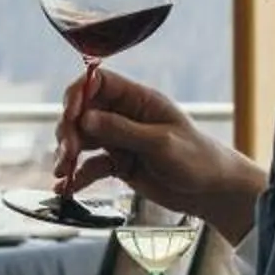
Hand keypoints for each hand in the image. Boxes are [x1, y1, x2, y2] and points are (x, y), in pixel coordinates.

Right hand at [56, 67, 262, 240]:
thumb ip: (122, 130)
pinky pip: (92, 166)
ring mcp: (120, 140)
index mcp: (138, 100)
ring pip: (83, 139)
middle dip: (69, 130)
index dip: (79, 94)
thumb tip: (85, 118)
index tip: (70, 115)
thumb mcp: (160, 143)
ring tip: (62, 171)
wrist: (213, 192)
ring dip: (68, 153)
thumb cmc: (197, 159)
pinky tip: (67, 188)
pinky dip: (78, 176)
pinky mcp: (119, 164)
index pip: (98, 82)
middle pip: (83, 112)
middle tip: (67, 153)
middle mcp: (126, 116)